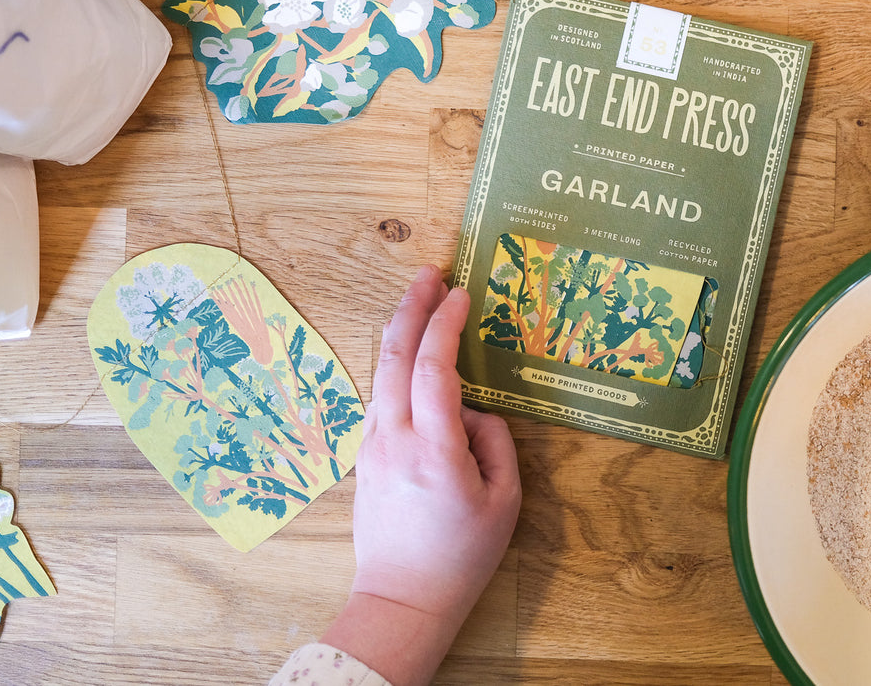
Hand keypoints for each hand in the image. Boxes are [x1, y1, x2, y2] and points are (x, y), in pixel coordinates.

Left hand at [321, 265, 521, 685]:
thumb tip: (475, 412)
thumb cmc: (460, 556)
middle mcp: (395, 439)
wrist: (402, 599)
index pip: (434, 368)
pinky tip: (411, 355)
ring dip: (400, 331)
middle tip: (429, 272)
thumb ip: (495, 443)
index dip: (445, 324)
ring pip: (380, 373)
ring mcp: (374, 446)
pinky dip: (396, 365)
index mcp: (434, 448)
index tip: (461, 292)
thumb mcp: (504, 502)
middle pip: (394, 356)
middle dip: (411, 307)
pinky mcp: (367, 456)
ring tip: (421, 300)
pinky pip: (382, 397)